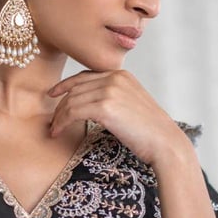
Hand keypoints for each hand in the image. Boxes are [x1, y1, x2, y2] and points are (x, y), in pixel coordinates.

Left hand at [48, 70, 190, 167]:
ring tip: (54, 130)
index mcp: (121, 75)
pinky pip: (73, 112)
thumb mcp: (132, 104)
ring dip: (59, 117)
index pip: (85, 76)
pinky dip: (62, 122)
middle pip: (75, 88)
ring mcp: (110, 91)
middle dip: (60, 105)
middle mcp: (114, 78)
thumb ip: (113, 97)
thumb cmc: (149, 130)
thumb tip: (91, 104)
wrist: (164, 142)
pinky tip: (58, 132)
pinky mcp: (105, 107)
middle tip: (52, 122)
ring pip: (71, 101)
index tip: (53, 94)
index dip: (66, 84)